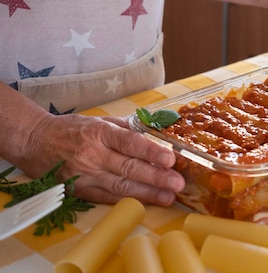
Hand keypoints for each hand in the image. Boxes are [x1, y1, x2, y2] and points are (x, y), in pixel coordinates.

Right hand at [16, 112, 184, 205]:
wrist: (34, 142)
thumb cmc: (71, 129)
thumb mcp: (98, 120)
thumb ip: (127, 128)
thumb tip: (155, 133)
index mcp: (99, 133)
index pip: (129, 143)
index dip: (151, 152)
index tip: (170, 158)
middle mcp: (92, 155)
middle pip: (129, 168)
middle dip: (156, 177)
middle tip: (178, 183)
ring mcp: (85, 175)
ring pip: (121, 186)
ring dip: (148, 193)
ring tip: (169, 196)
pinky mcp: (79, 191)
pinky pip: (107, 198)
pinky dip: (128, 200)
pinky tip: (146, 202)